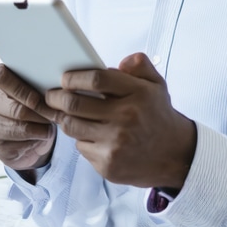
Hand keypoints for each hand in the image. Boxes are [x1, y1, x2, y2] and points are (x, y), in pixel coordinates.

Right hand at [0, 64, 59, 171]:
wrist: (25, 142)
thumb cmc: (35, 110)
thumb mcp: (36, 95)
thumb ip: (40, 88)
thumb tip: (59, 91)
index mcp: (1, 85)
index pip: (1, 76)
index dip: (22, 88)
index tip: (44, 96)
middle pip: (18, 109)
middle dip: (43, 113)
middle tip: (59, 115)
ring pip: (23, 128)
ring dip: (43, 128)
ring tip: (53, 125)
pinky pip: (23, 145)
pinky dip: (38, 140)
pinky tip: (42, 136)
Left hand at [45, 53, 196, 188]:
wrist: (175, 156)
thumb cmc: (158, 115)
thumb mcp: (155, 85)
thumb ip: (138, 66)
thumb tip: (120, 62)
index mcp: (138, 94)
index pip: (96, 79)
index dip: (74, 77)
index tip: (64, 78)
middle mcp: (126, 119)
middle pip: (75, 104)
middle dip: (56, 97)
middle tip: (51, 95)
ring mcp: (116, 144)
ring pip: (72, 126)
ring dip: (65, 117)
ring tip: (67, 112)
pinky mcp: (108, 165)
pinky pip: (81, 147)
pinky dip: (82, 138)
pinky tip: (91, 134)